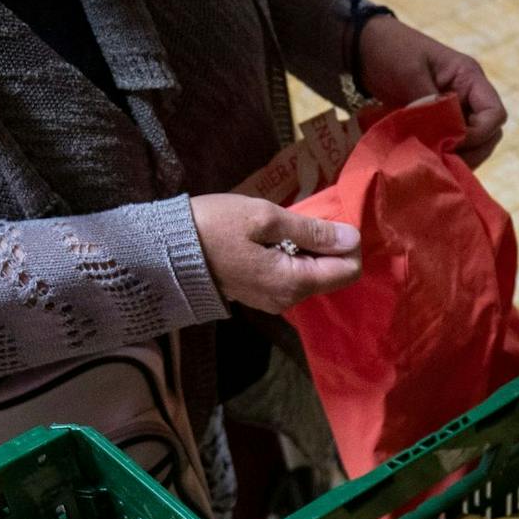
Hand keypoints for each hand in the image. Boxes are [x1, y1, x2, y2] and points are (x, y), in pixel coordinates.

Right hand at [189, 194, 360, 313]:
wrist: (166, 252)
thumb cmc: (215, 227)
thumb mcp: (265, 218)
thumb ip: (312, 230)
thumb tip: (352, 238)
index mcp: (294, 282)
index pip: (348, 270)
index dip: (348, 243)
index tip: (331, 218)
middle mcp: (290, 300)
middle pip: (332, 274)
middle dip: (328, 246)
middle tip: (303, 216)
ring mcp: (275, 302)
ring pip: (312, 275)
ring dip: (309, 250)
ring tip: (285, 224)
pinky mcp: (262, 296)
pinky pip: (292, 277)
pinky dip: (293, 257)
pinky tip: (273, 238)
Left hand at [357, 16, 505, 166]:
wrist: (364, 48)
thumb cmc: (391, 50)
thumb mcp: (411, 73)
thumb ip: (432, 105)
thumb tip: (449, 137)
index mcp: (469, 77)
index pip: (494, 114)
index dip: (479, 134)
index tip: (452, 142)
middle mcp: (469, 96)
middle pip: (489, 135)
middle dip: (470, 151)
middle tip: (442, 160)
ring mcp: (456, 111)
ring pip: (474, 145)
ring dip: (458, 157)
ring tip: (434, 163)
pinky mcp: (441, 124)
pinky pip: (454, 146)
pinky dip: (445, 156)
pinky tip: (428, 160)